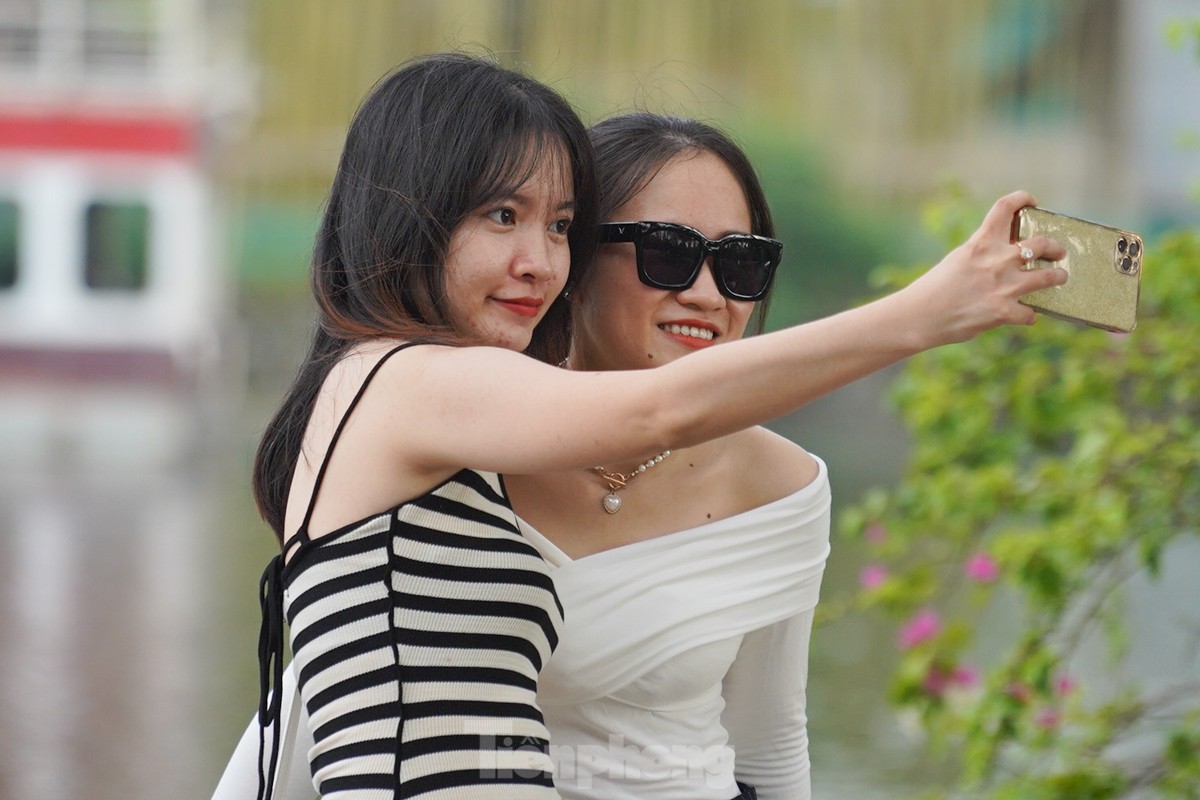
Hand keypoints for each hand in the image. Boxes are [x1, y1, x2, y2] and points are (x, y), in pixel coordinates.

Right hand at [903, 190, 1068, 346]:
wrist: (918, 317)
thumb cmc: (933, 290)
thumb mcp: (957, 260)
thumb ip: (982, 254)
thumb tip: (1005, 257)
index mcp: (981, 243)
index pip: (1006, 207)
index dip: (1023, 198)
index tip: (1031, 201)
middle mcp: (997, 261)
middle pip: (1042, 242)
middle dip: (1055, 247)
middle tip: (1058, 251)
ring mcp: (1003, 287)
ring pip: (1049, 277)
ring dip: (1057, 277)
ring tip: (1059, 278)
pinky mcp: (1004, 312)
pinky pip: (1030, 313)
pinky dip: (1028, 315)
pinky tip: (1025, 316)